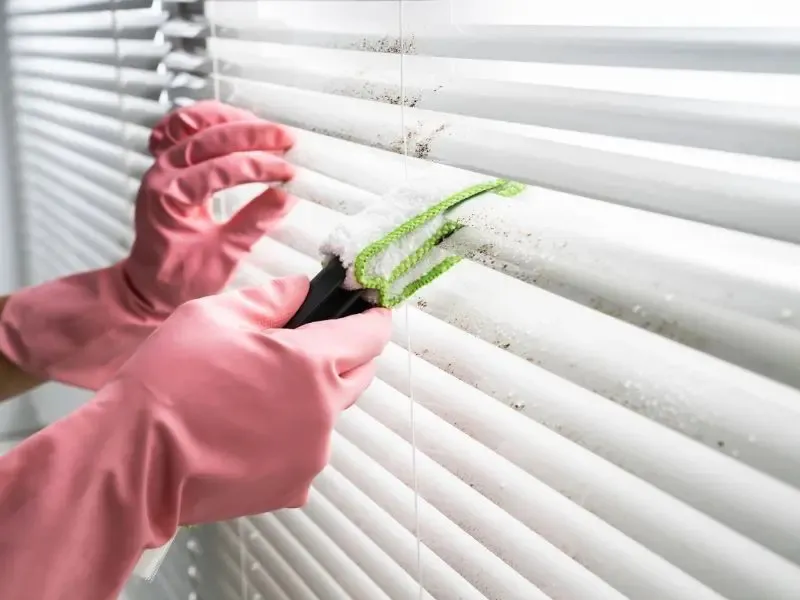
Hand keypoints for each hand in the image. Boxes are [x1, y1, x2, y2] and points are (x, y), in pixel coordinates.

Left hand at [0, 102, 295, 390]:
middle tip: (287, 139)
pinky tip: (233, 124)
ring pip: (194, 123)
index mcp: (169, 197)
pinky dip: (208, 120)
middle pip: (209, 137)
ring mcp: (162, 164)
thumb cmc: (178, 277)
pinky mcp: (168, 164)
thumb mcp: (223, 257)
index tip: (288, 172)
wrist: (149, 285)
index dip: (259, 167)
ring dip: (232, 120)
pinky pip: (183, 128)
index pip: (221, 169)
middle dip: (253, 135)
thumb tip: (285, 197)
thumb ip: (254, 224)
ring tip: (266, 128)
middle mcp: (161, 173)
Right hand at [117, 278, 392, 521]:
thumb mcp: (216, 315)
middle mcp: (324, 410)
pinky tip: (250, 429)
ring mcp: (313, 453)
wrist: (136, 457)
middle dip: (348, 354)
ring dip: (314, 397)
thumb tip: (303, 290)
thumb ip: (273, 297)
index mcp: (311, 363)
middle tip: (312, 344)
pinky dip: (292, 435)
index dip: (373, 318)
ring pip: (332, 413)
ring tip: (262, 391)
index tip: (371, 311)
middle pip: (360, 373)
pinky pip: (308, 450)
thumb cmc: (170, 381)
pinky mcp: (295, 486)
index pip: (370, 334)